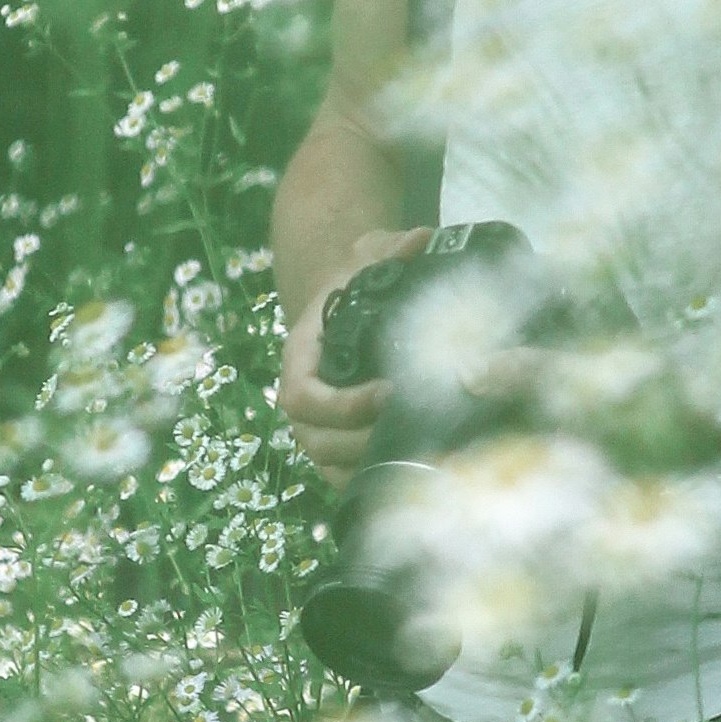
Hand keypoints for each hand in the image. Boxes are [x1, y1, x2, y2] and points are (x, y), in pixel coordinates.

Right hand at [276, 226, 433, 488]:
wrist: (352, 303)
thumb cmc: (358, 283)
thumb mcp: (370, 260)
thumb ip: (391, 251)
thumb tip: (420, 241)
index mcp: (300, 357)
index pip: (303, 396)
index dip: (341, 405)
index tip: (388, 392)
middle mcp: (302, 397)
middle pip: (313, 439)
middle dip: (359, 442)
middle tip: (409, 428)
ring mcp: (316, 425)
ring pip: (326, 462)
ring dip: (365, 465)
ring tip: (413, 452)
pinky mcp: (337, 443)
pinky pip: (340, 475)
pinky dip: (367, 480)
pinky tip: (407, 474)